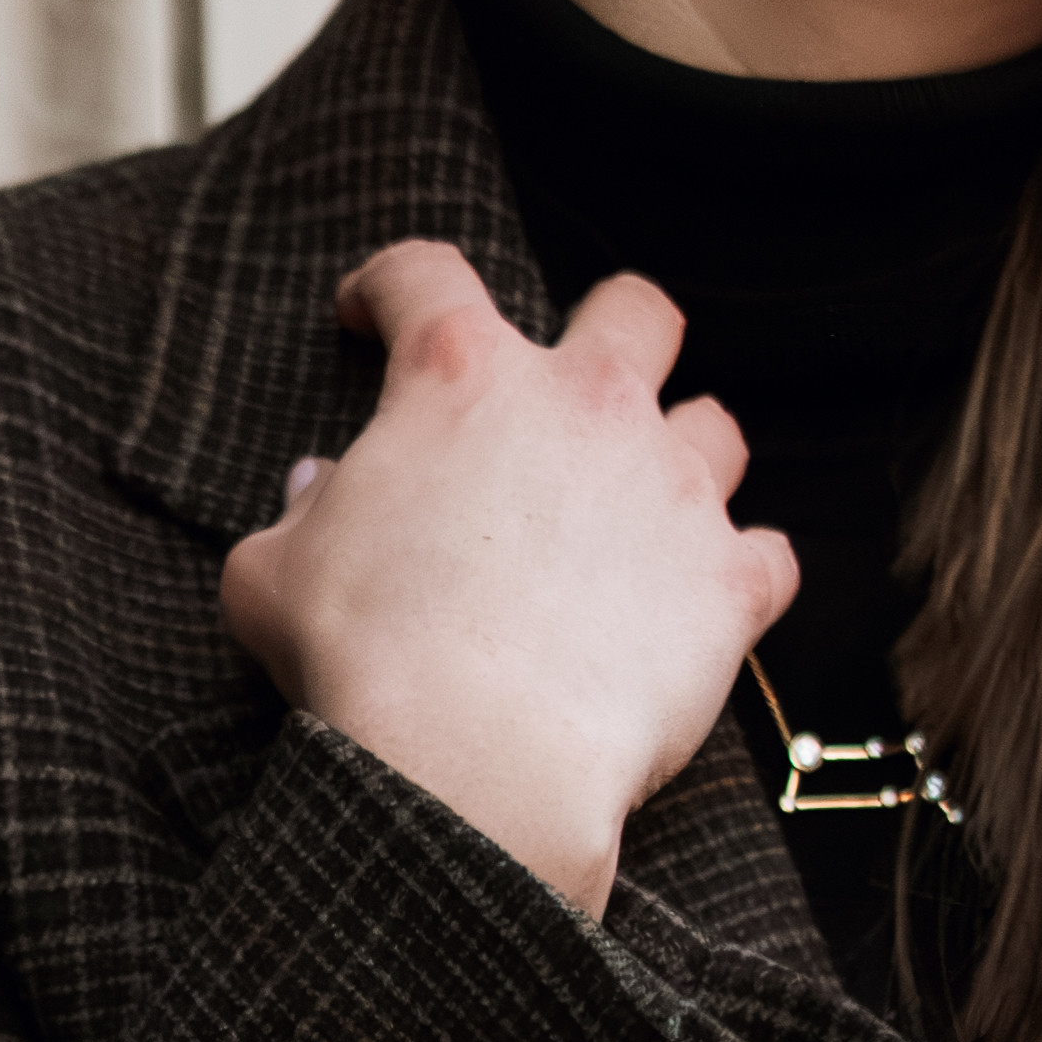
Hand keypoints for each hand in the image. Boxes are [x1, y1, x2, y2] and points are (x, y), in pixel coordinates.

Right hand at [218, 241, 800, 916]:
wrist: (468, 765)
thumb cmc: (361, 662)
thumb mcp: (273, 576)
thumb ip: (299, 515)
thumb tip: (318, 489)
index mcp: (462, 378)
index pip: (425, 277)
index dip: (390, 287)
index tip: (374, 316)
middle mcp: (585, 406)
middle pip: (635, 312)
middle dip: (611, 332)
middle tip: (570, 393)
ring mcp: (671, 488)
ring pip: (714, 429)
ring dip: (683, 459)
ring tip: (643, 515)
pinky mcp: (728, 583)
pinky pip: (768, 559)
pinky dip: (739, 578)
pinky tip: (703, 609)